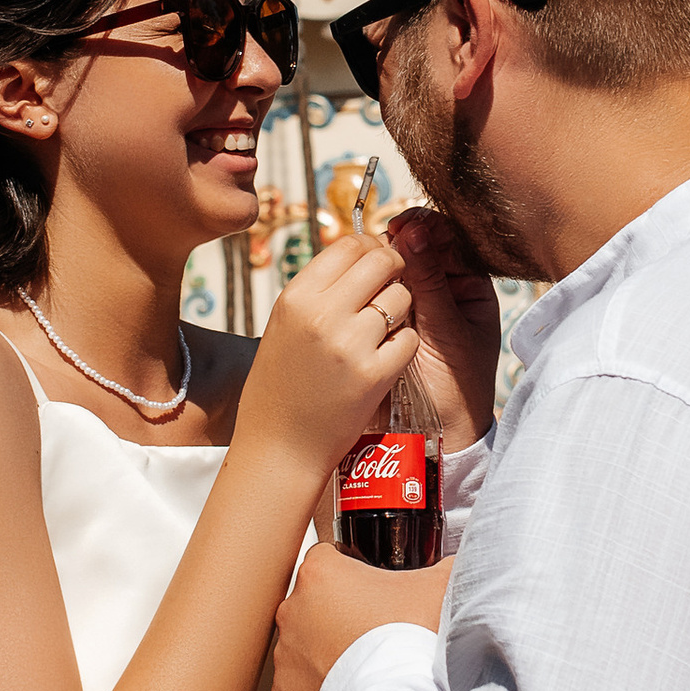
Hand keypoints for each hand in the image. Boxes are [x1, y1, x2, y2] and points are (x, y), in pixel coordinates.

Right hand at [237, 232, 418, 484]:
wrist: (280, 446)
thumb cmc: (282, 385)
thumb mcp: (286, 325)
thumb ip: (320, 290)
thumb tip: (359, 252)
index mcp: (296, 297)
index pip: (349, 244)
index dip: (371, 247)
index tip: (376, 262)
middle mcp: (322, 314)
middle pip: (382, 261)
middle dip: (395, 269)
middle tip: (393, 287)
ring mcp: (350, 344)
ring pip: (402, 297)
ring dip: (402, 309)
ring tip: (384, 330)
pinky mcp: (374, 375)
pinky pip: (409, 338)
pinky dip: (405, 345)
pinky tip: (387, 358)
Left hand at [273, 543, 450, 690]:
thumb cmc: (413, 640)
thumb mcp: (441, 584)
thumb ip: (444, 564)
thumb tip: (454, 563)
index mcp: (321, 572)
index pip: (330, 560)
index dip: (354, 575)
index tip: (372, 592)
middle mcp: (293, 608)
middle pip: (312, 602)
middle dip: (337, 614)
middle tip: (372, 631)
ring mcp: (284, 651)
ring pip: (302, 643)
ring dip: (325, 650)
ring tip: (363, 663)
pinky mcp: (283, 690)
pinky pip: (297, 684)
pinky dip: (316, 688)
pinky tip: (347, 689)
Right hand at [385, 209, 500, 451]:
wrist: (437, 434)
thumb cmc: (458, 387)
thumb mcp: (446, 331)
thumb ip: (430, 282)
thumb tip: (415, 230)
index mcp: (469, 288)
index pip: (449, 240)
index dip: (427, 227)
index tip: (406, 226)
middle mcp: (443, 291)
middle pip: (419, 249)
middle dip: (401, 242)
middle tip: (385, 242)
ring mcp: (415, 305)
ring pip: (396, 268)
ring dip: (384, 264)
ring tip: (376, 267)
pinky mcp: (388, 322)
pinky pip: (378, 293)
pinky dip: (370, 286)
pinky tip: (364, 287)